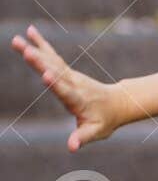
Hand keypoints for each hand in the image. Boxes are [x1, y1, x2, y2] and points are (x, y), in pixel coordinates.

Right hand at [10, 25, 127, 150]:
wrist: (118, 103)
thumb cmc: (105, 121)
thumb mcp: (96, 133)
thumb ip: (82, 138)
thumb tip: (71, 147)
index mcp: (79, 100)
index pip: (66, 91)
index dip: (56, 84)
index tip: (46, 75)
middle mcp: (74, 84)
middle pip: (55, 71)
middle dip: (40, 62)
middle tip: (25, 50)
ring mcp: (70, 75)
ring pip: (51, 61)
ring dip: (34, 50)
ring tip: (16, 40)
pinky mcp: (67, 71)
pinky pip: (52, 56)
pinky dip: (41, 44)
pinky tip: (29, 32)